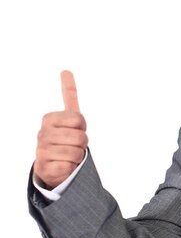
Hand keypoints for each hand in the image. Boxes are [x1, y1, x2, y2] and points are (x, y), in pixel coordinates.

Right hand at [34, 71, 88, 188]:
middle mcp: (42, 133)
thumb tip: (65, 70)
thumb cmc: (65, 140)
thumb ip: (69, 96)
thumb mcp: (70, 119)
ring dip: (78, 156)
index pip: (79, 119)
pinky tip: (63, 166)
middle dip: (82, 143)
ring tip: (68, 156)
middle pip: (80, 136)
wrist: (54, 166)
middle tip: (73, 145)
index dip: (83, 127)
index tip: (76, 130)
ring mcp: (41, 151)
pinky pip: (69, 165)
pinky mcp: (44, 167)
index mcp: (49, 119)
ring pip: (76, 152)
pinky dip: (71, 167)